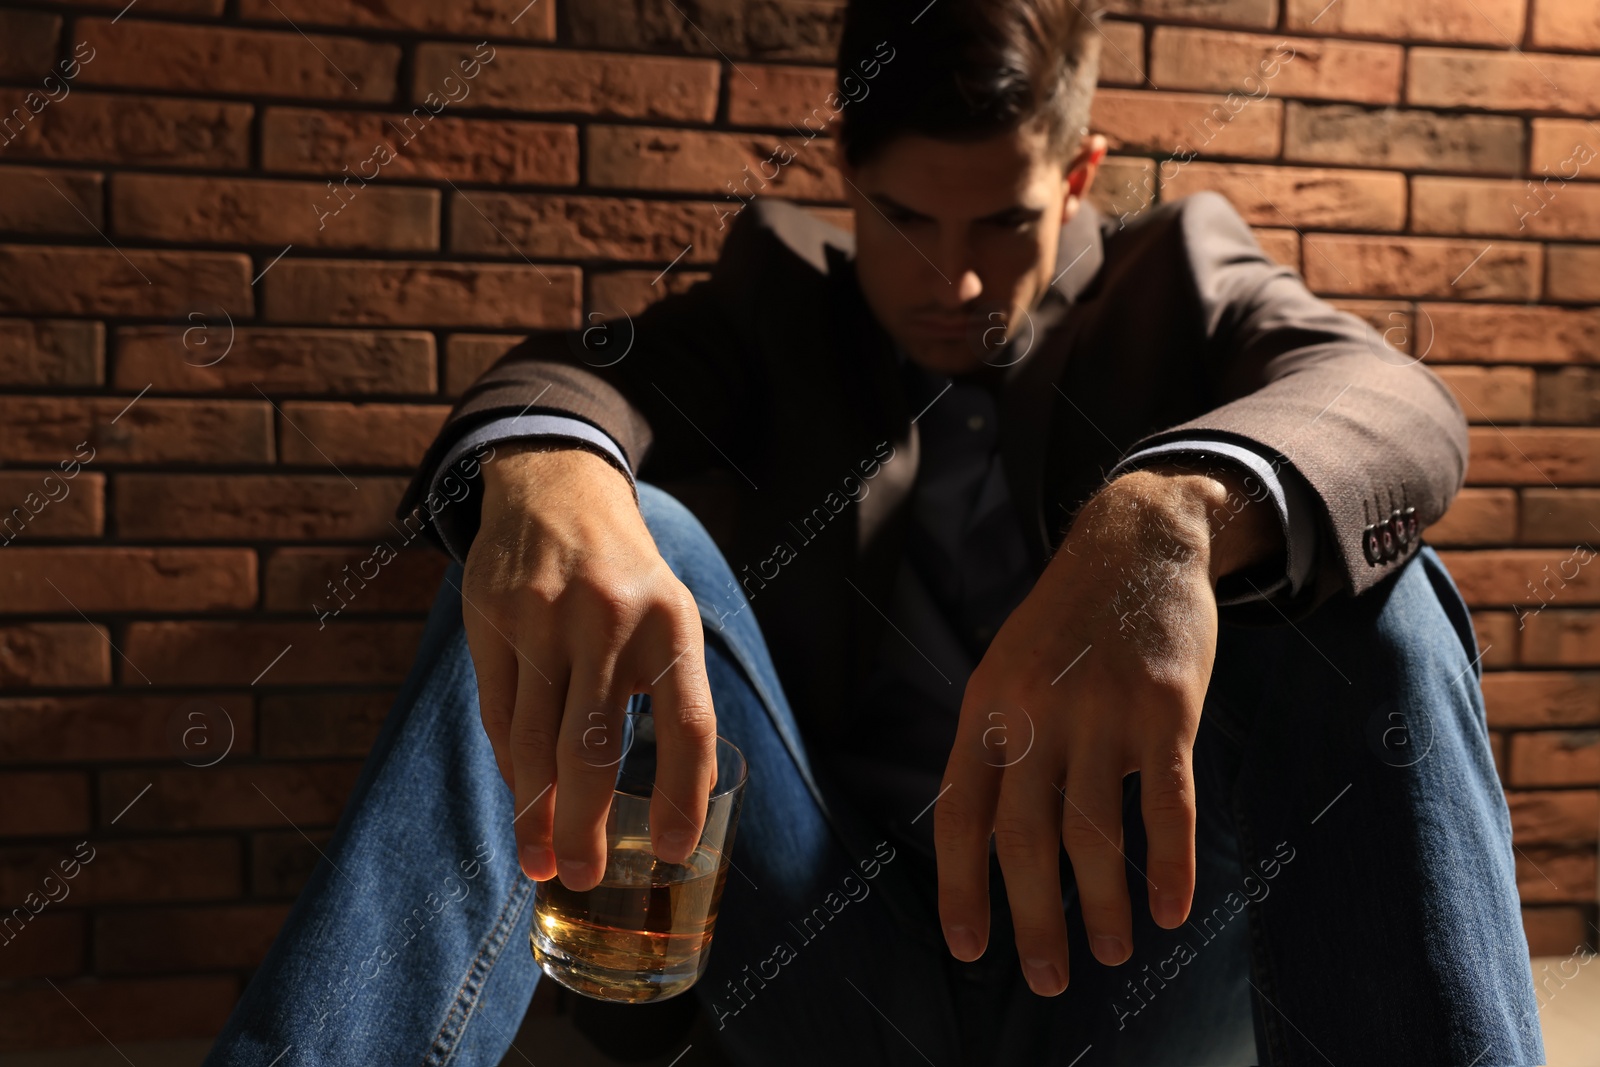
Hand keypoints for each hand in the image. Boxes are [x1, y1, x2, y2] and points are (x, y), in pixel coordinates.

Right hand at [464, 443, 717, 889]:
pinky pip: (498, 713)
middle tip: (580, 877)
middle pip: (593, 748)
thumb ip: (667, 697)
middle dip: (584, 826)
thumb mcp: (668, 619)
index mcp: (672, 625)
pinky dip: (511, 765)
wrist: (556, 491)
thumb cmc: (625, 581)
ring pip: (535, 740)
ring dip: (534, 812)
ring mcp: (543, 617)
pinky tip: (521, 797)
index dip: (685, 795)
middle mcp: (610, 620)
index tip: (675, 852)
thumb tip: (666, 814)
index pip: (688, 725)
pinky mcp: (491, 618)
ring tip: (540, 862)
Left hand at [933, 463, 1281, 994]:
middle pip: (1024, 839)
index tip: (971, 948)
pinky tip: (1173, 911)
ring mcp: (1100, 710)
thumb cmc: (1069, 620)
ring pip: (1093, 833)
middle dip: (1034, 920)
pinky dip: (1171, 865)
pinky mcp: (1165, 707)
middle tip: (1047, 980)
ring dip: (1102, 907)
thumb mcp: (1006, 668)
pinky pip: (1168, 804)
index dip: (961, 888)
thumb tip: (987, 840)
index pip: (961, 815)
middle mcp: (1035, 714)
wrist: (1137, 540)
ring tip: (1113, 952)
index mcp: (986, 708)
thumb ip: (997, 744)